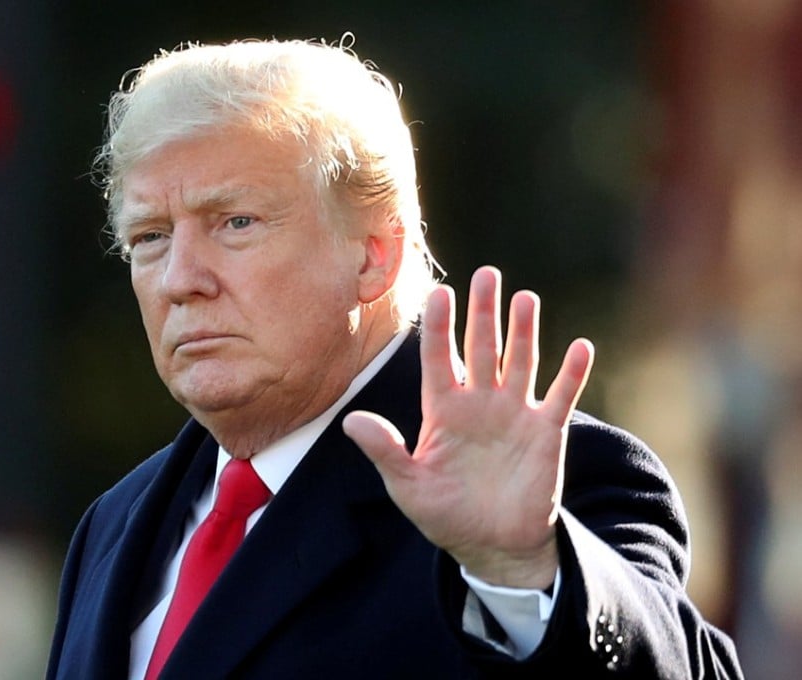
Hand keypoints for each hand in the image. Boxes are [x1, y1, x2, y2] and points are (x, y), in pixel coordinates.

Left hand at [343, 266, 593, 588]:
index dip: (437, 326)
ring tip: (524, 297)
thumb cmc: (445, 514)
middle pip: (481, 347)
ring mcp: (514, 413)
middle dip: (483, 312)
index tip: (438, 292)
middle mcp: (479, 402)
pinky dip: (571, 373)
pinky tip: (580, 347)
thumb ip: (384, 451)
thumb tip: (350, 422)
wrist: (492, 546)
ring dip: (523, 331)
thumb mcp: (407, 485)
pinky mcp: (546, 432)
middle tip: (486, 273)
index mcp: (443, 409)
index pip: (437, 357)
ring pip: (519, 361)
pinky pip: (561, 396)